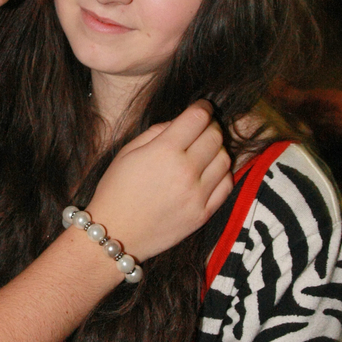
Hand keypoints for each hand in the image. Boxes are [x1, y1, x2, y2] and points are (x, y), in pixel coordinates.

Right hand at [86, 101, 231, 261]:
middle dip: (211, 126)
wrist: (114, 234)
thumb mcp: (127, 152)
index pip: (198, 118)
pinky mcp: (203, 214)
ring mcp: (197, 194)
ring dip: (218, 149)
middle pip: (215, 136)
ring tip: (205, 151)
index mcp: (164, 151)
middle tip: (202, 129)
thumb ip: (156, 132)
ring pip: (225, 158)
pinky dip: (222, 173)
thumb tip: (180, 123)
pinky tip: (209, 172)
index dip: (203, 107)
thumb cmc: (115, 191)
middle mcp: (185, 171)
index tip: (202, 107)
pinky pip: (227, 185)